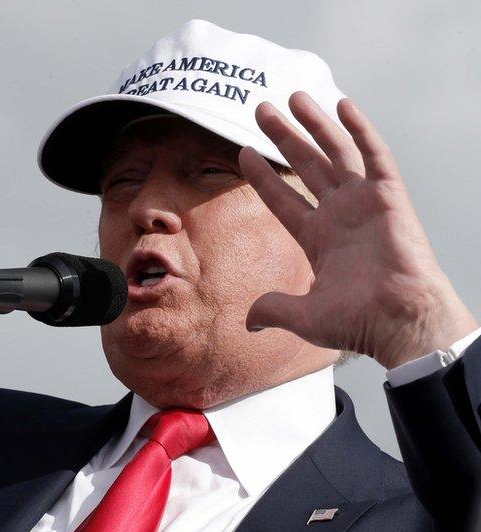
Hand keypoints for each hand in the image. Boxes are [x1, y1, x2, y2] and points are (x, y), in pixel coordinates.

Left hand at [239, 92, 476, 368]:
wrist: (401, 322)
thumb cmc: (360, 322)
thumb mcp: (304, 316)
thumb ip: (274, 309)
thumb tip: (247, 321)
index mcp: (318, 238)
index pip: (283, 198)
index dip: (263, 175)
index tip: (242, 151)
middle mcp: (339, 215)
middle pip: (305, 165)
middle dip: (283, 137)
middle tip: (261, 109)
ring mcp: (364, 203)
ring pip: (335, 152)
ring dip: (315, 123)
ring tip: (292, 96)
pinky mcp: (390, 197)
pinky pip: (375, 156)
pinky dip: (360, 130)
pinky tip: (342, 105)